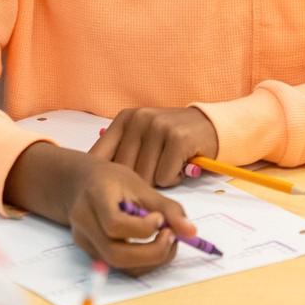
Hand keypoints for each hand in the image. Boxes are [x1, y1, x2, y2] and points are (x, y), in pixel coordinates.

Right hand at [5, 144, 196, 275]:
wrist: (80, 184)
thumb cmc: (113, 181)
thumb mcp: (141, 185)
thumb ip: (167, 208)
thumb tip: (191, 232)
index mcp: (95, 197)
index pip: (114, 224)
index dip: (141, 228)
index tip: (160, 219)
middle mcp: (84, 223)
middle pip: (115, 253)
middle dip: (151, 252)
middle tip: (171, 237)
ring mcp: (85, 242)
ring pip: (117, 265)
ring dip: (149, 260)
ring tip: (167, 240)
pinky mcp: (91, 253)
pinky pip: (118, 266)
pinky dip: (141, 262)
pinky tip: (154, 246)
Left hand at [89, 106, 218, 186]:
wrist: (212, 126)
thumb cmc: (172, 139)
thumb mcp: (142, 138)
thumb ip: (119, 152)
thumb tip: (93, 179)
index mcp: (126, 119)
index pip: (99, 156)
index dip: (105, 177)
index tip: (113, 186)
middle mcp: (140, 119)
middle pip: (123, 172)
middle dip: (138, 180)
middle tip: (154, 171)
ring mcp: (159, 126)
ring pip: (144, 177)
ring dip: (158, 180)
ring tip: (168, 165)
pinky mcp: (178, 138)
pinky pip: (165, 177)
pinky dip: (174, 178)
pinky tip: (181, 165)